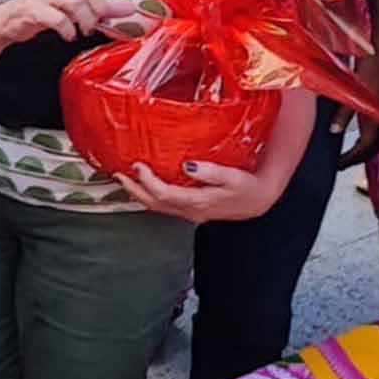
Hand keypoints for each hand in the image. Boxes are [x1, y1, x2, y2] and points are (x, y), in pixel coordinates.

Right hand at [0, 0, 127, 44]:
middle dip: (100, 4)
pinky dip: (67, 29)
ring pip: (74, 3)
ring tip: (85, 30)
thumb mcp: (74, 9)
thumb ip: (100, 7)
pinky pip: (57, 19)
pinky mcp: (33, 12)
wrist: (8, 22)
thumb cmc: (43, 12)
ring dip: (86, 20)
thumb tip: (130, 8)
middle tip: (101, 19)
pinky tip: (69, 35)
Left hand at [114, 157, 279, 223]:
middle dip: (134, 189)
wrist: (260, 201)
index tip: (137, 165)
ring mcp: (190, 213)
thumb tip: (188, 165)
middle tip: (118, 173)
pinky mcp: (191, 210)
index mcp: (198, 202)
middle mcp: (190, 211)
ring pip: (157, 207)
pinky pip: (164, 206)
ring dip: (138, 194)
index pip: (165, 194)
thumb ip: (211, 172)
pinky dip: (150, 196)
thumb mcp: (233, 177)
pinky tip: (144, 186)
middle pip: (154, 203)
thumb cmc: (248, 186)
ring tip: (124, 179)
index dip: (148, 181)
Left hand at [333, 46, 378, 169]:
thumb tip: (333, 131)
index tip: (336, 165)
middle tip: (341, 163)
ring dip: (365, 149)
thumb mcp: (354, 90)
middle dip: (358, 159)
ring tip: (348, 152)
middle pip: (374, 149)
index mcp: (378, 119)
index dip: (349, 160)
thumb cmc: (374, 65)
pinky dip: (370, 136)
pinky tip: (361, 132)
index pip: (364, 150)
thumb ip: (344, 113)